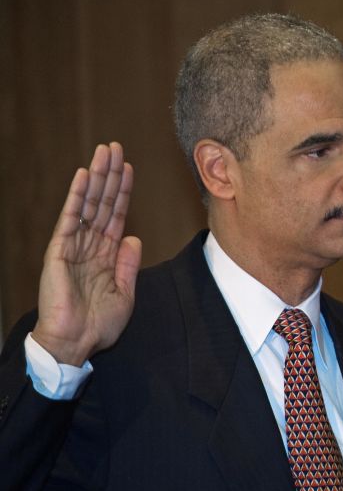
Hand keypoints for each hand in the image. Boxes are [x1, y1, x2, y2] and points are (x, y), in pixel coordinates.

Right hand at [31, 143, 141, 365]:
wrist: (75, 343)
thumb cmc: (98, 324)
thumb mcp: (125, 293)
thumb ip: (128, 264)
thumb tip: (134, 236)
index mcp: (106, 254)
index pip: (116, 215)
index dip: (124, 191)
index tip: (130, 168)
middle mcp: (90, 245)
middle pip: (102, 202)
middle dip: (110, 174)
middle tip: (115, 146)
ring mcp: (74, 246)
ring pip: (87, 204)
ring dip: (96, 177)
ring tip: (103, 152)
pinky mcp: (59, 251)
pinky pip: (69, 219)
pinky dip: (76, 197)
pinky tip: (83, 176)